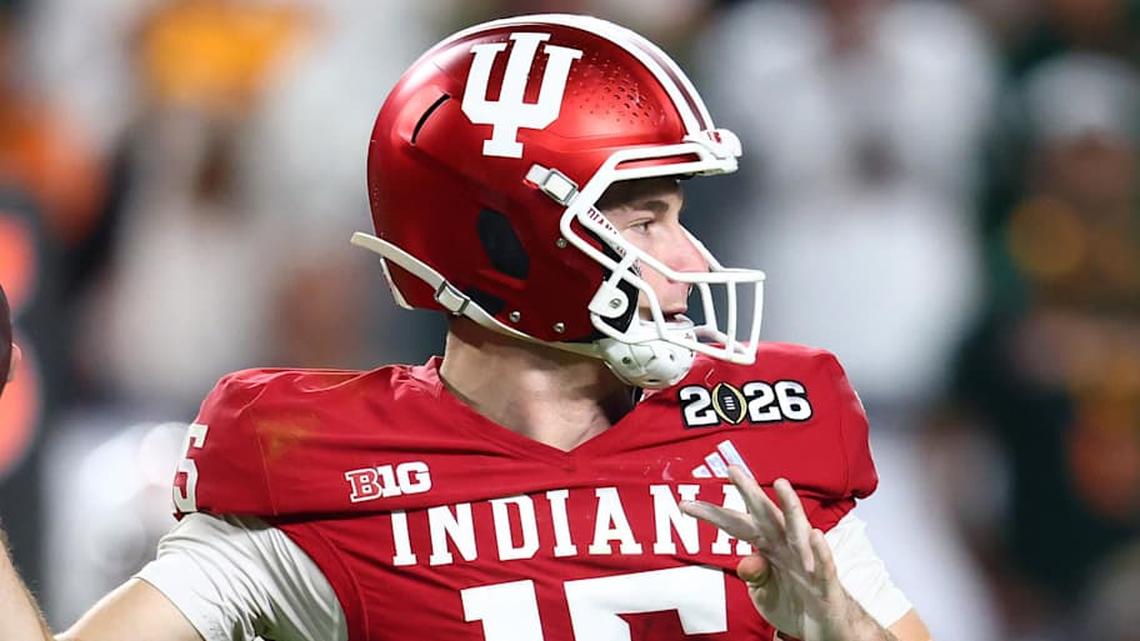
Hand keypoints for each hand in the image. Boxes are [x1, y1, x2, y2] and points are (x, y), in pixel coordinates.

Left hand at [680, 468, 866, 640]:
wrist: (823, 627)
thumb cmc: (793, 603)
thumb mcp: (763, 593)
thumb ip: (753, 576)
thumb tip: (745, 562)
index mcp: (767, 547)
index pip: (736, 525)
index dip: (713, 515)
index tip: (685, 504)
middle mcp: (786, 546)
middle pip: (765, 514)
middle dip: (749, 492)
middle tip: (731, 469)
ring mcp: (807, 560)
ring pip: (798, 529)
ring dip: (790, 506)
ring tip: (781, 484)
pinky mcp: (826, 580)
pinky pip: (824, 563)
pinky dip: (820, 550)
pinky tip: (815, 535)